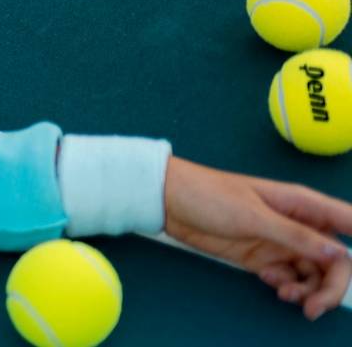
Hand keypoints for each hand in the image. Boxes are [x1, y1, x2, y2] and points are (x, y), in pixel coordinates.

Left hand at [163, 156, 351, 320]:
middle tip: (314, 307)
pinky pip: (290, 277)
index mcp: (304, 204)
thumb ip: (297, 236)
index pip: (349, 222)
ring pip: (314, 273)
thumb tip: (340, 253)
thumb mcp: (254, 216)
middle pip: (335, 260)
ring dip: (309, 290)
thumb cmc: (210, 195)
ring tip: (287, 296)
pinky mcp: (263, 258)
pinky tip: (272, 282)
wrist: (168, 201)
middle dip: (331, 286)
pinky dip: (288, 286)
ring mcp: (281, 243)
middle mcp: (299, 225)